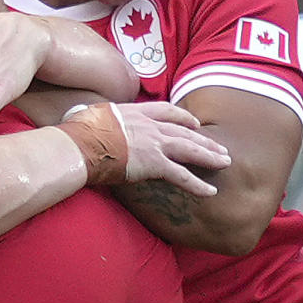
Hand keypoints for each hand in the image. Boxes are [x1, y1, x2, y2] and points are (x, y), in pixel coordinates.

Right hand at [65, 100, 230, 200]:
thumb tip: (80, 114)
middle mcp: (149, 125)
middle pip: (185, 131)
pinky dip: (198, 185)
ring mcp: (154, 143)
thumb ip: (94, 115)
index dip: (184, 117)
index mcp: (134, 112)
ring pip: (190, 149)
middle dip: (205, 140)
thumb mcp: (87, 114)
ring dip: (210, 157)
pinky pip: (182, 176)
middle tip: (221, 148)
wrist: (79, 145)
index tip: (195, 123)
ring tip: (226, 163)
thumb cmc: (76, 132)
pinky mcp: (155, 163)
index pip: (166, 111)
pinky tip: (211, 191)